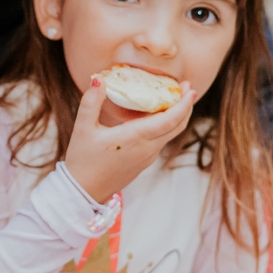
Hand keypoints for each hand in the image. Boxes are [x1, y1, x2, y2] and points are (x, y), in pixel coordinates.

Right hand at [63, 77, 195, 202]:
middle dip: (186, 106)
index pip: (170, 119)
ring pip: (170, 134)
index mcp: (136, 137)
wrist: (84, 192)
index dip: (183, 104)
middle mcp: (147, 148)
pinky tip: (154, 117)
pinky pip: (161, 140)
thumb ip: (91, 102)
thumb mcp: (82, 128)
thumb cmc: (82, 161)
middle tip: (186, 88)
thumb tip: (98, 80)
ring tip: (172, 98)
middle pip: (177, 126)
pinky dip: (165, 126)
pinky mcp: (144, 162)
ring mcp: (148, 157)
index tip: (190, 89)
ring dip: (177, 116)